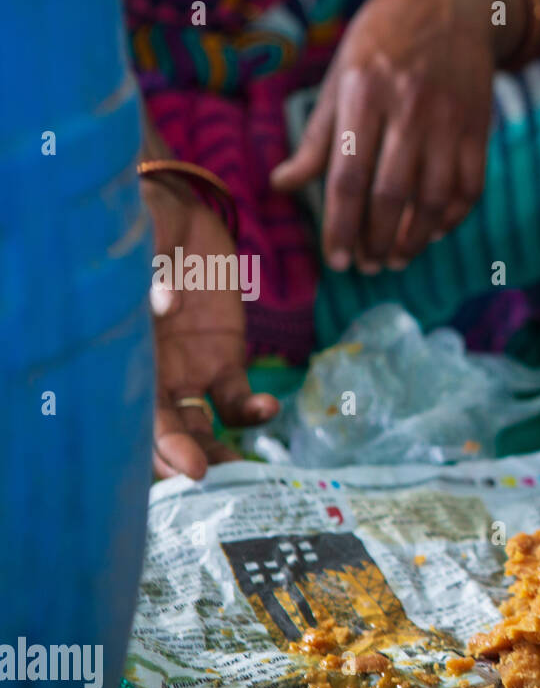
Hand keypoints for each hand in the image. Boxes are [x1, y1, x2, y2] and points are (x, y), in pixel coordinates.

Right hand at [144, 178, 278, 478]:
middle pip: (164, 431)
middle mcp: (151, 373)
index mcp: (120, 353)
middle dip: (186, 457)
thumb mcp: (139, 244)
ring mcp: (188, 371)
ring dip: (221, 449)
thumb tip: (163, 302)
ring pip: (202, 426)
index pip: (132, 414)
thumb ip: (145, 275)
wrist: (179, 212)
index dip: (157, 445)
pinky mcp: (224, 359)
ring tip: (243, 467)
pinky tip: (270, 408)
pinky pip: (237, 399)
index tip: (186, 465)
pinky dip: (253, 411)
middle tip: (210, 475)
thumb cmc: (144, 226)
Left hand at [270, 0, 499, 272]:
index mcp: (364, 95)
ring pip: (433, 201)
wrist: (450, 2)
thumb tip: (283, 185)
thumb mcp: (342, 76)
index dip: (340, 227)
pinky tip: (433, 233)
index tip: (336, 259)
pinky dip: (452, 219)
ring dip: (413, 240)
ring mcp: (449, 121)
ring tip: (395, 258)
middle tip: (365, 266)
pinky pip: (469, 189)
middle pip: (391, 197)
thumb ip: (318, 137)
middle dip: (375, 241)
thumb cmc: (383, 42)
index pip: (348, 177)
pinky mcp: (478, 129)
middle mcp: (408, 110)